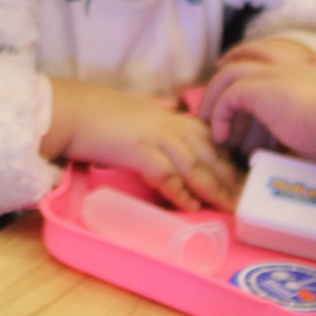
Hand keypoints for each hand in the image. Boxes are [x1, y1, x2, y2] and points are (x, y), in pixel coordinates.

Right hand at [46, 79, 238, 210]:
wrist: (68, 110)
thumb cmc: (96, 111)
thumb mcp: (135, 108)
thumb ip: (157, 109)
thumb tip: (171, 107)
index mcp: (170, 116)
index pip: (211, 137)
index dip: (230, 158)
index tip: (243, 177)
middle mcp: (169, 125)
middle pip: (210, 152)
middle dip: (231, 177)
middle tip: (247, 198)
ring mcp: (155, 137)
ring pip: (195, 164)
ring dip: (215, 188)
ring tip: (230, 207)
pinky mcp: (139, 151)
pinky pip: (167, 175)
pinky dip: (181, 192)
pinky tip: (192, 206)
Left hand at [202, 38, 315, 154]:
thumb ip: (315, 129)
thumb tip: (300, 151)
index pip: (292, 56)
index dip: (270, 57)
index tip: (257, 65)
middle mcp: (295, 68)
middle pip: (258, 52)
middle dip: (237, 57)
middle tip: (219, 69)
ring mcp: (276, 74)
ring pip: (233, 72)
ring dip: (216, 95)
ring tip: (208, 118)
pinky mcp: (259, 88)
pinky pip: (228, 98)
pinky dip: (219, 116)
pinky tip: (221, 136)